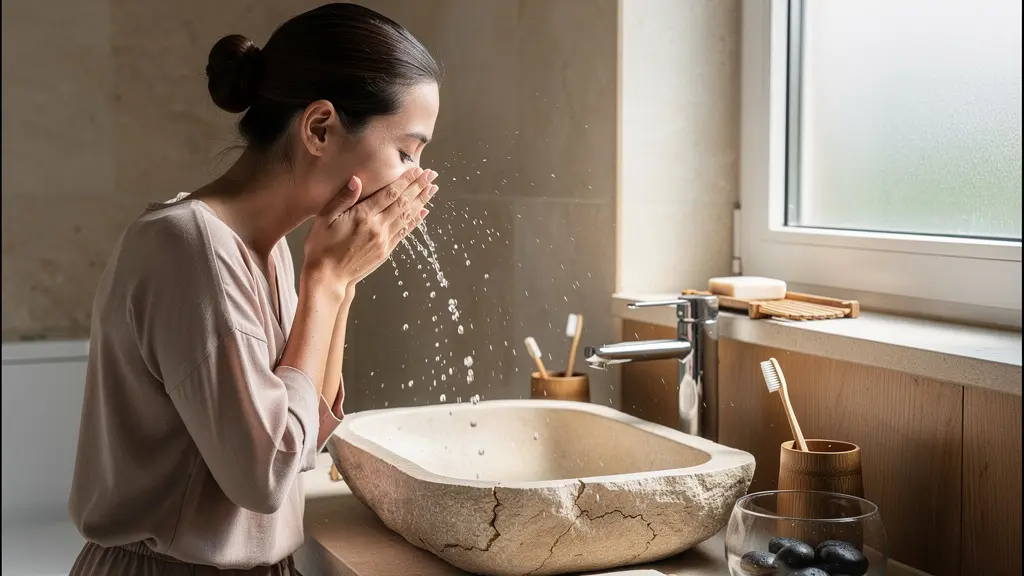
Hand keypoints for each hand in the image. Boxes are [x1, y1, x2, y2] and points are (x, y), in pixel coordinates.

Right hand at [302, 167, 437, 292]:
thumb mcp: (324, 218)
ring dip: (421, 201)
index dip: (405, 180)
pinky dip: (416, 220)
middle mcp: (377, 227)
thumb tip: (357, 179)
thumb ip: (342, 198)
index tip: (417, 169)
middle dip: (419, 186)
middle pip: (403, 202)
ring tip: (433, 188)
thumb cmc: (321, 246)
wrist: (327, 277)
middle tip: (432, 174)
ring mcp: (384, 240)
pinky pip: (404, 232)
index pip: (390, 193)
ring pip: (407, 216)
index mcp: (363, 216)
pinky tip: (423, 212)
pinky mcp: (386, 251)